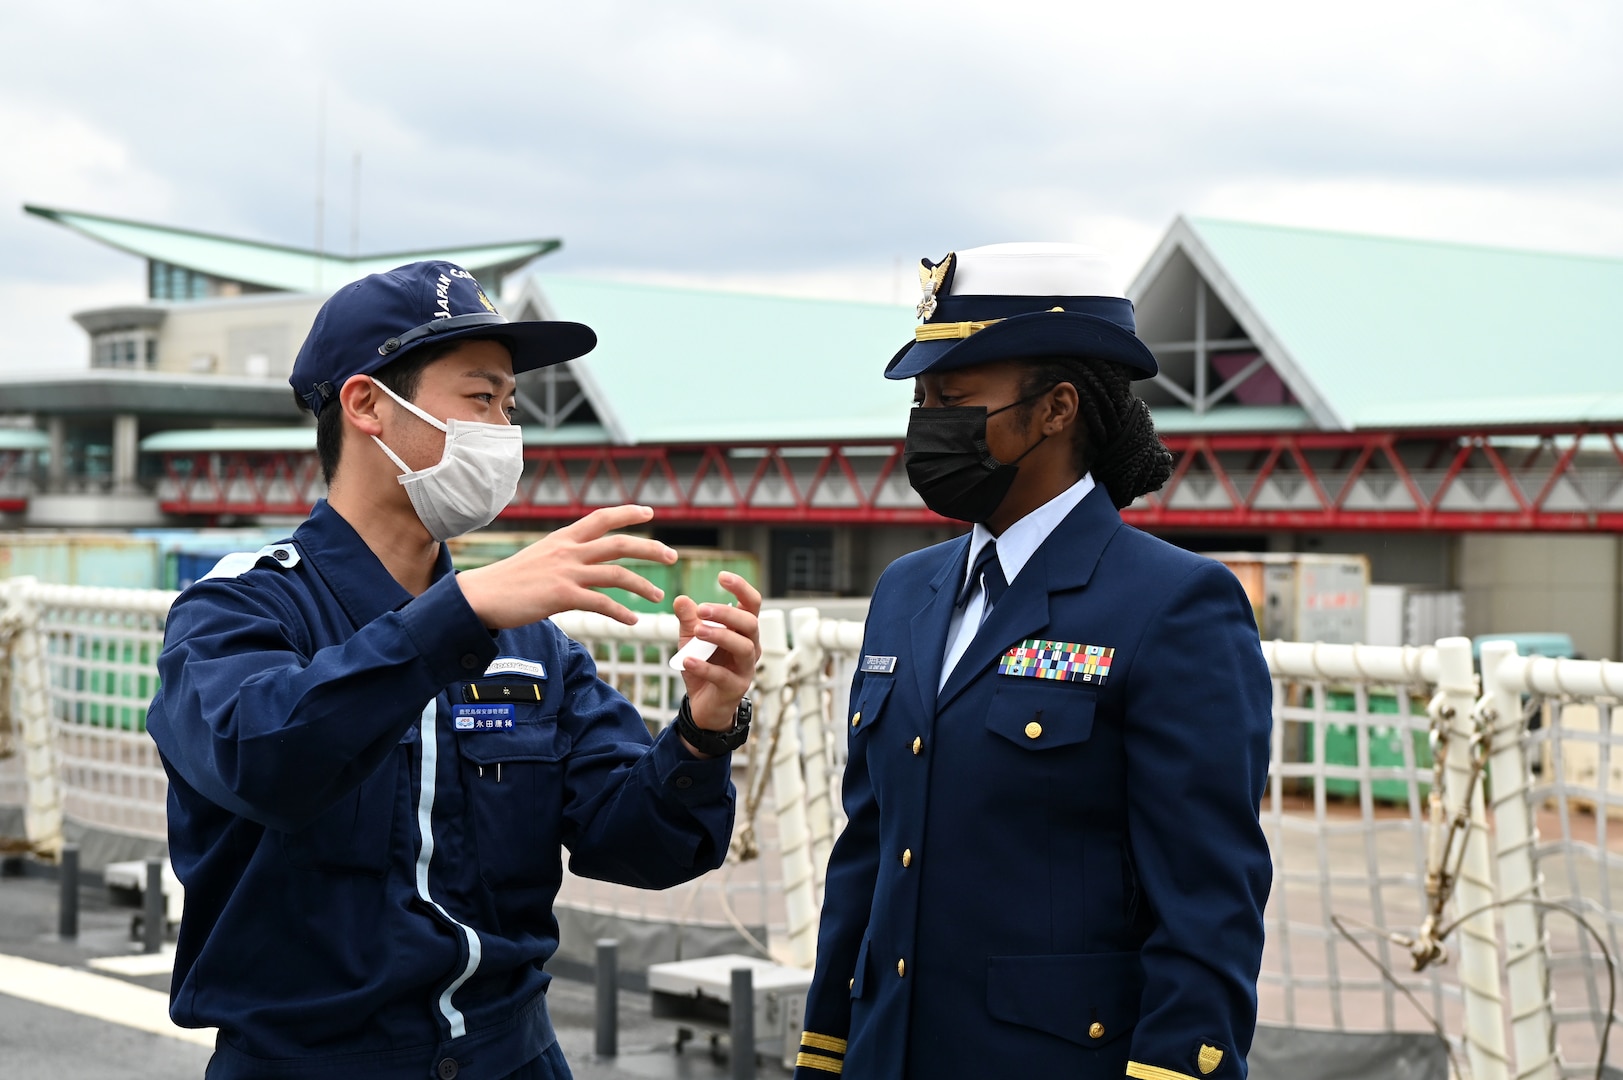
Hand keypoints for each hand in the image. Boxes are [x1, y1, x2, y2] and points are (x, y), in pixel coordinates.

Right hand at [456, 505, 675, 629]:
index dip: (628, 513)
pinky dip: (621, 613)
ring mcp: (566, 573)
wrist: (481, 596)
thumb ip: (564, 555)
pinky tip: (632, 621)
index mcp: (563, 538)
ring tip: (657, 595)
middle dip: (650, 548)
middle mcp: (568, 550)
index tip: (650, 512)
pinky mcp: (562, 596)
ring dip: (642, 586)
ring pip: (617, 574)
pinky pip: (602, 603)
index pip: (602, 517)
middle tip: (672, 556)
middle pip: (620, 544)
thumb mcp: (539, 556)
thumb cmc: (508, 581)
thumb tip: (583, 559)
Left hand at [673, 572, 762, 731]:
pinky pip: (723, 676)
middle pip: (750, 623)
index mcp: (742, 630)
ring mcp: (745, 668)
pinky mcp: (735, 688)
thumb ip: (688, 620)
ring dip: (721, 636)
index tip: (722, 577)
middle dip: (727, 614)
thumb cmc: (703, 664)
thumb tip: (682, 599)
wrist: (703, 704)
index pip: (751, 604)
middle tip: (702, 609)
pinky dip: (705, 667)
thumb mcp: (690, 639)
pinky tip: (687, 660)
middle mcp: (750, 646)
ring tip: (697, 632)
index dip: (741, 588)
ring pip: (744, 647)